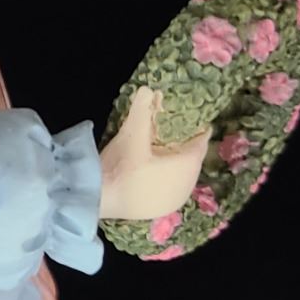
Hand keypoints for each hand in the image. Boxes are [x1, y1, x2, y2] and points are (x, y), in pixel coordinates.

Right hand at [98, 85, 208, 221]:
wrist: (98, 199)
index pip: (200, 143)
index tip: (192, 120)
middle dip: (184, 146)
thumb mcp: (131, 133)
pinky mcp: (162, 210)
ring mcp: (175, 201)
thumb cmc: (121, 166)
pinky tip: (153, 172)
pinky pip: (172, 188)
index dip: (197, 130)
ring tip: (161, 151)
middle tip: (173, 133)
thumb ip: (141, 110)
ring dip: (175, 163)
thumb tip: (147, 89)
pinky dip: (167, 178)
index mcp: (186, 166)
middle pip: (192, 160)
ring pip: (182, 176)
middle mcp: (187, 185)